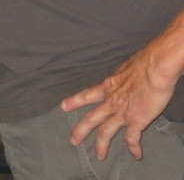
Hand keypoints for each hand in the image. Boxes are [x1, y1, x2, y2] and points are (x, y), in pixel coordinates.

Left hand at [61, 43, 176, 159]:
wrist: (155, 68)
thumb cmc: (144, 63)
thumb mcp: (125, 69)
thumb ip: (122, 78)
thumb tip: (124, 76)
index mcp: (108, 86)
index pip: (87, 95)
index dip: (75, 101)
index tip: (63, 106)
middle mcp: (111, 101)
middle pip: (91, 118)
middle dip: (80, 130)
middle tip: (72, 140)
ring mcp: (122, 112)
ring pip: (106, 131)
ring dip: (102, 145)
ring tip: (100, 156)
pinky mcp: (136, 120)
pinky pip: (132, 138)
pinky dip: (134, 148)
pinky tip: (136, 155)